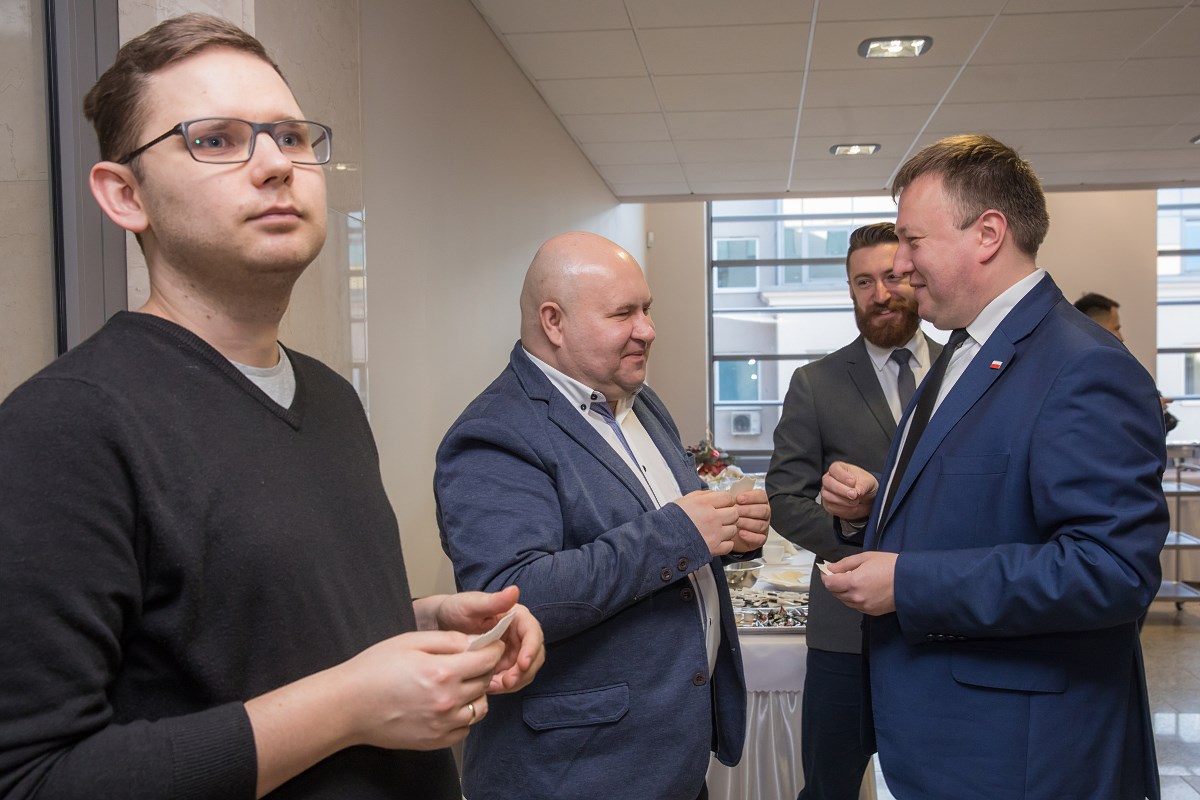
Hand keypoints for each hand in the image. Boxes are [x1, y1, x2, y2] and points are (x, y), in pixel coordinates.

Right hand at [336, 630, 502, 750]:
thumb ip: (446, 640)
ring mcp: (443, 725)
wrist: (348, 706)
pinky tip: (447, 705)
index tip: (490, 644)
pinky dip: (463, 716)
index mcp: (443, 672)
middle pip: (485, 682)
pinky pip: (465, 728)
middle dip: (482, 668)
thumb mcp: (409, 642)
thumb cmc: (374, 670)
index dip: (492, 649)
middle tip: (470, 661)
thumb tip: (473, 641)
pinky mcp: (435, 741)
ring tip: (458, 684)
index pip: (487, 660)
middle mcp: (448, 701)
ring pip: (480, 707)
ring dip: (476, 693)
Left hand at [425, 586, 545, 693]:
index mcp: (516, 617)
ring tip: (493, 686)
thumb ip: (493, 601)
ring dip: (514, 681)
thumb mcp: (471, 605)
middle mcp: (518, 634)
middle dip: (524, 671)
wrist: (439, 624)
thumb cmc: (455, 609)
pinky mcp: (503, 664)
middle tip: (507, 683)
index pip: (532, 633)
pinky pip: (510, 678)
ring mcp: (512, 650)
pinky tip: (488, 687)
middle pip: (534, 655)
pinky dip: (503, 685)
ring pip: (524, 670)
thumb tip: (514, 591)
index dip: (531, 650)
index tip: (522, 664)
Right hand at [673, 490, 738, 556]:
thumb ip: (702, 495)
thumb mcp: (684, 500)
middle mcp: (712, 517)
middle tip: (721, 517)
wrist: (662, 540)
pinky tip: (716, 540)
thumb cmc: (671, 520)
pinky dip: (725, 543)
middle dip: (729, 514)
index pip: (728, 498)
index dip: (726, 501)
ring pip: (733, 529)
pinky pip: (730, 545)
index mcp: (704, 503)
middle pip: (734, 513)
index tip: (722, 504)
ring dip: (727, 529)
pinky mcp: (714, 548)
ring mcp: (715, 534)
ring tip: (716, 530)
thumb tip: (714, 494)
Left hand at [730, 488, 769, 552]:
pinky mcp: (761, 539)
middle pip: (763, 510)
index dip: (751, 497)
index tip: (738, 498)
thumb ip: (728, 497)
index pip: (761, 496)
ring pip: (761, 524)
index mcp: (759, 501)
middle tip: (736, 511)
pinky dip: (750, 536)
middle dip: (748, 510)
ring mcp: (764, 527)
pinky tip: (741, 533)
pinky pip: (760, 538)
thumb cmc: (730, 516)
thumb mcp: (729, 504)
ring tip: (735, 522)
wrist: (728, 533)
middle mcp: (763, 513)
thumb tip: (724, 493)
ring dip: (747, 523)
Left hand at [820, 551, 897, 615]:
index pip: (829, 584)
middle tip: (838, 573)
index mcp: (853, 582)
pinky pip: (855, 606)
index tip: (826, 571)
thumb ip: (845, 564)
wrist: (910, 581)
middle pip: (835, 593)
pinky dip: (853, 598)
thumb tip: (831, 568)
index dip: (825, 576)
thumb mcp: (865, 558)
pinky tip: (861, 589)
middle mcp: (857, 597)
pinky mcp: (871, 612)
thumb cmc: (890, 566)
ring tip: (851, 580)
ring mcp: (864, 606)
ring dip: (843, 591)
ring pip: (844, 600)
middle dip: (834, 583)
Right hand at [821, 461, 877, 520]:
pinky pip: (831, 507)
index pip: (834, 469)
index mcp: (837, 468)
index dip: (843, 476)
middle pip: (828, 482)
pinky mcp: (828, 504)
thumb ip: (863, 485)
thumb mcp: (868, 481)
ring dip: (843, 500)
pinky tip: (853, 507)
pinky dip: (844, 509)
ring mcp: (827, 492)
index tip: (853, 482)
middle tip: (853, 494)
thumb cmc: (864, 484)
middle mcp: (829, 479)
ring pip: (827, 495)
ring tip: (856, 501)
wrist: (866, 497)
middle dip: (841, 490)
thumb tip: (857, 491)